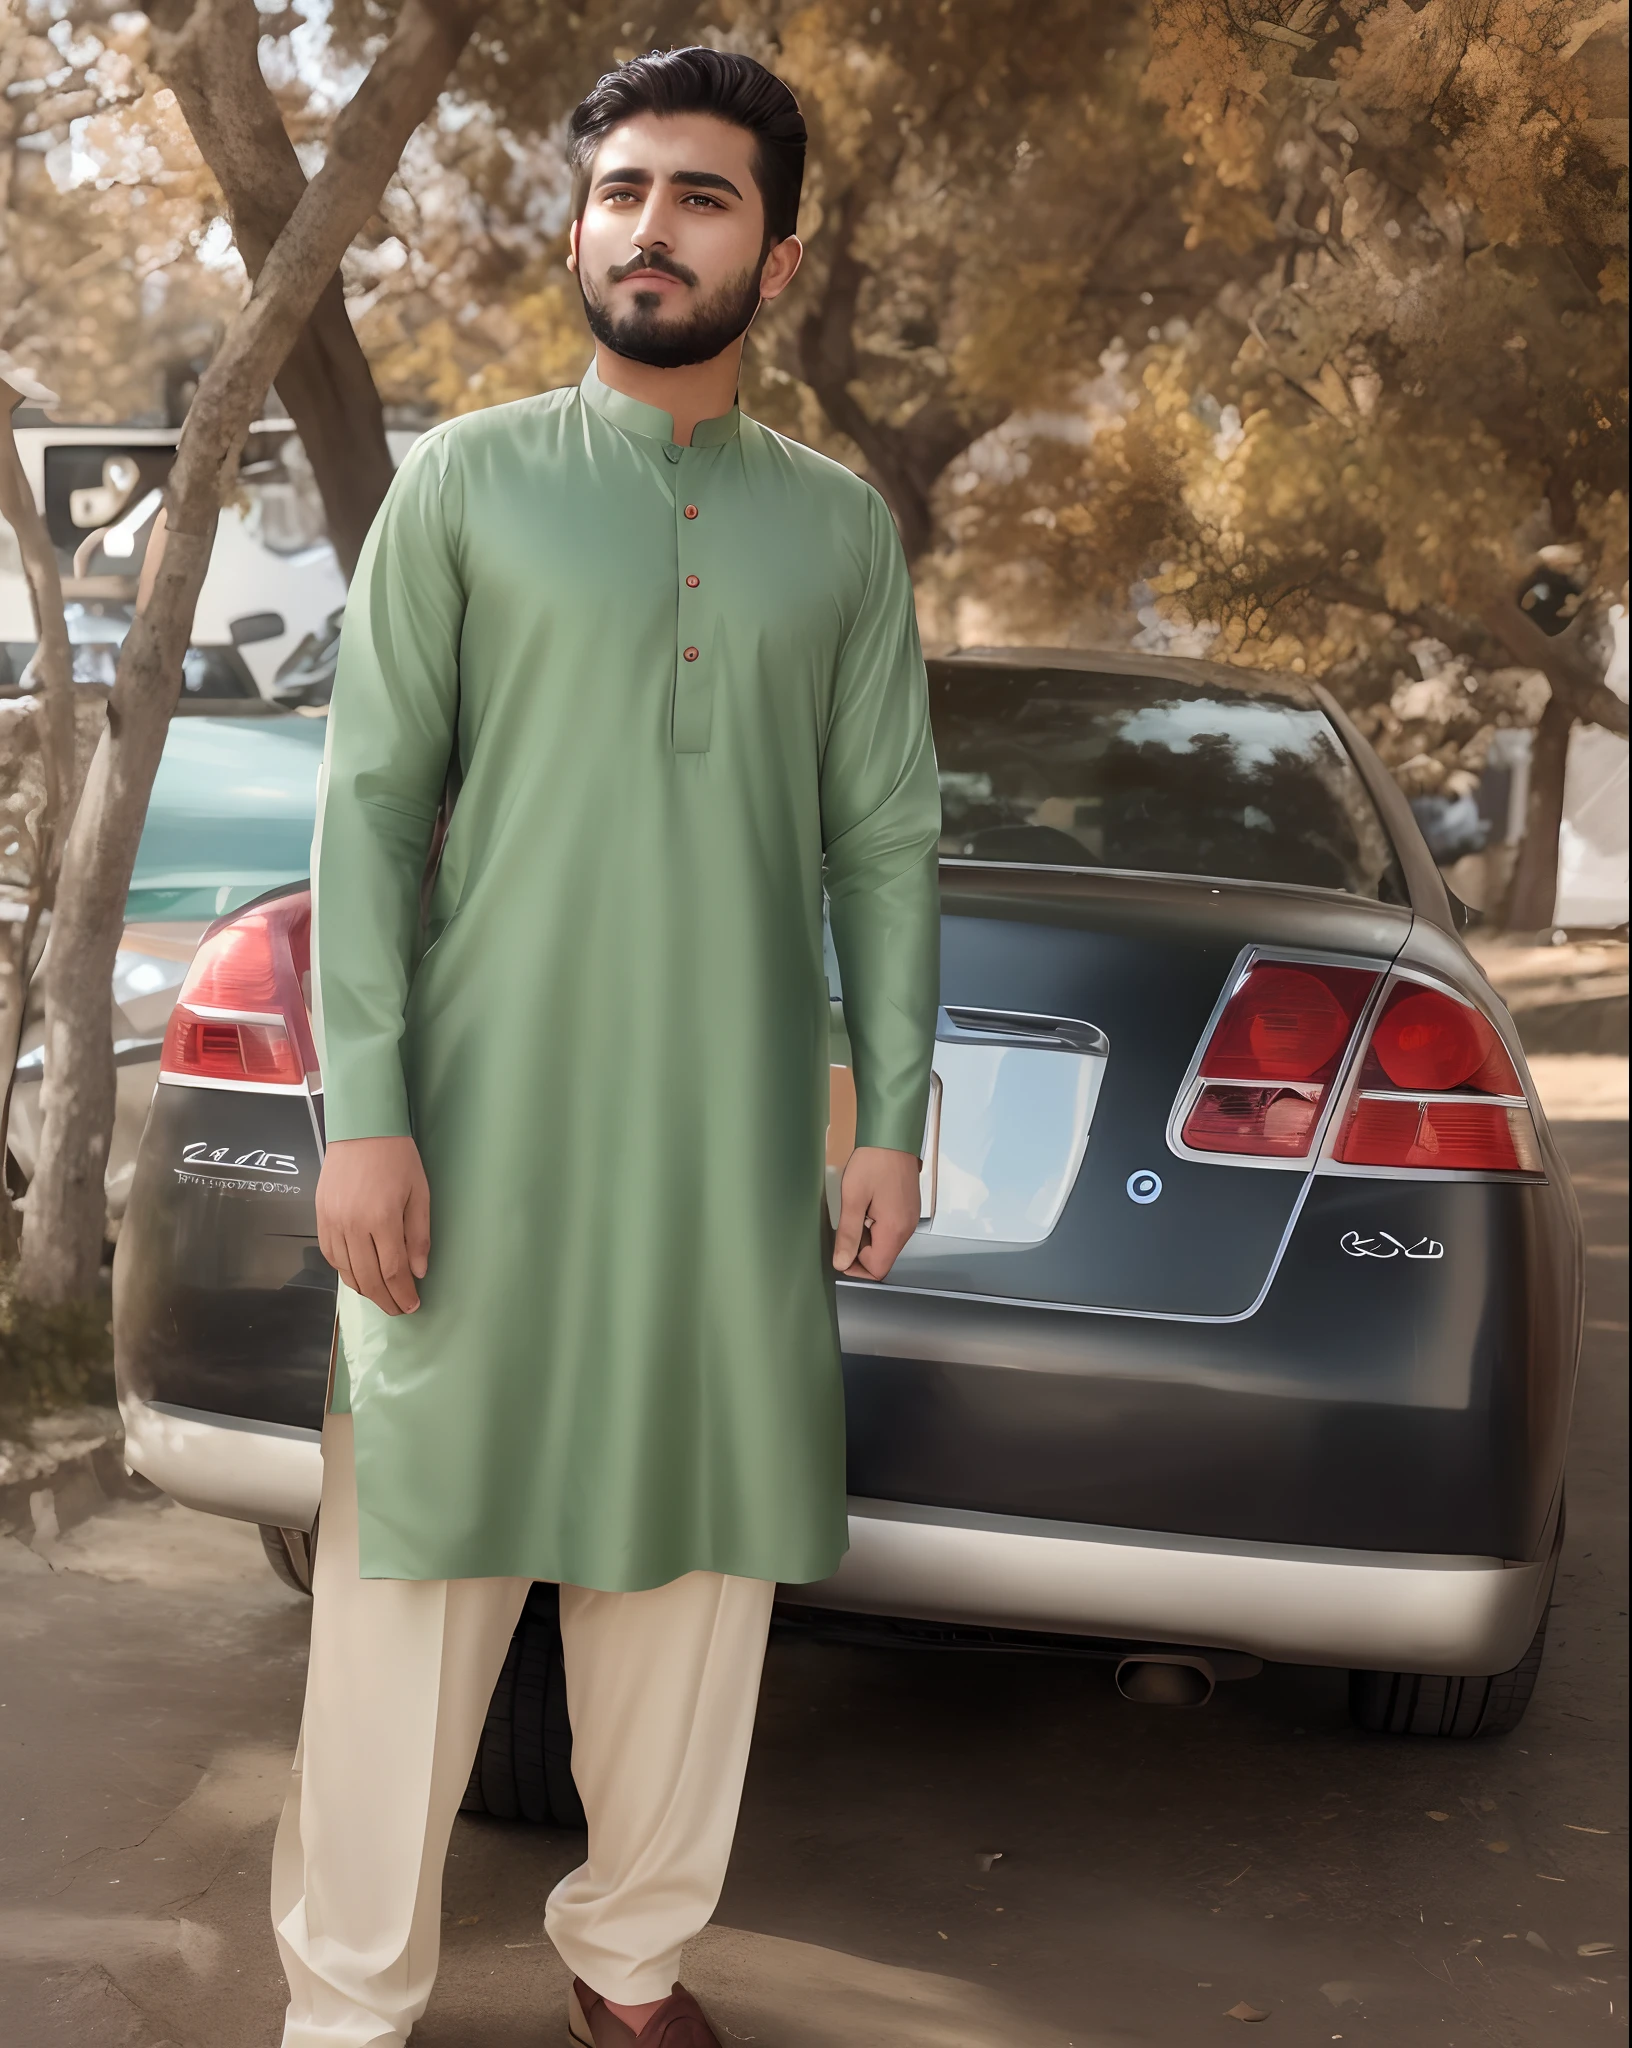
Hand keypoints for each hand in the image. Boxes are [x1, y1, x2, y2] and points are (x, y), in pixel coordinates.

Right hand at [316, 1136, 430, 1315]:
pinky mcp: (320, 1217)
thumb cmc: (397, 1158)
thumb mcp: (420, 1193)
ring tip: (382, 1297)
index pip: (393, 1271)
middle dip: (386, 1299)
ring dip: (365, 1290)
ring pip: (347, 1271)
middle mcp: (353, 1226)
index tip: (413, 1305)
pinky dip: (345, 1272)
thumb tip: (418, 1272)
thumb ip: (419, 1236)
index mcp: (381, 1219)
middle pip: (368, 1278)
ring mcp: (332, 1222)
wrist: (362, 1130)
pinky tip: (358, 1276)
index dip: (403, 1293)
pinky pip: (330, 1256)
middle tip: (399, 1309)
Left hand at [832, 1145, 920, 1280]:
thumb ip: (848, 1235)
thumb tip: (841, 1263)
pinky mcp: (908, 1209)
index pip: (877, 1269)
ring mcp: (910, 1218)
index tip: (841, 1250)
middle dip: (860, 1249)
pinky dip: (876, 1225)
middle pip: (882, 1257)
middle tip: (847, 1224)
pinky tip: (867, 1205)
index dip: (856, 1266)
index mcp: (895, 1230)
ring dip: (867, 1235)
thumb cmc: (873, 1162)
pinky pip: (891, 1229)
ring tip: (857, 1210)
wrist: (892, 1135)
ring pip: (886, 1243)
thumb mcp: (852, 1199)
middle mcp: (907, 1228)